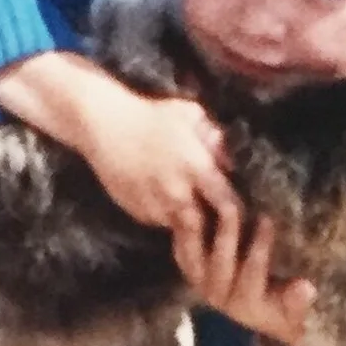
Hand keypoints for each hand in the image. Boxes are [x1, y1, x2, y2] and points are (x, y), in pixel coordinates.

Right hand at [0, 53, 239, 238]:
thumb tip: (230, 162)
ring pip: (180, 226)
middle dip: (212, 230)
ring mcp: (154, 205)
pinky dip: (165, 216)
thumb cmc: (151, 115)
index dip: (238, 214)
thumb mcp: (190, 115)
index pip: (229, 205)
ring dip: (188, 223)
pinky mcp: (136, 211)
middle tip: (218, 227)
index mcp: (196, 168)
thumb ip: (214, 138)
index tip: (242, 215)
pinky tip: (164, 200)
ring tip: (192, 213)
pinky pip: (158, 221)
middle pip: (204, 226)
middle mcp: (177, 192)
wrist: (103, 125)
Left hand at [174, 210, 313, 345]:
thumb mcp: (295, 312)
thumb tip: (307, 288)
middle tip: (232, 206)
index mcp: (247, 304)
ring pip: (194, 259)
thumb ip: (299, 302)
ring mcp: (202, 284)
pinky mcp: (191, 272)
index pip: (252, 274)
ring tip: (194, 207)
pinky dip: (180, 231)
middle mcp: (221, 296)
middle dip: (227, 234)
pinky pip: (181, 252)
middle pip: (220, 263)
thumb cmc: (285, 310)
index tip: (268, 220)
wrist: (263, 316)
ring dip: (193, 232)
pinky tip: (182, 207)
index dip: (259, 248)